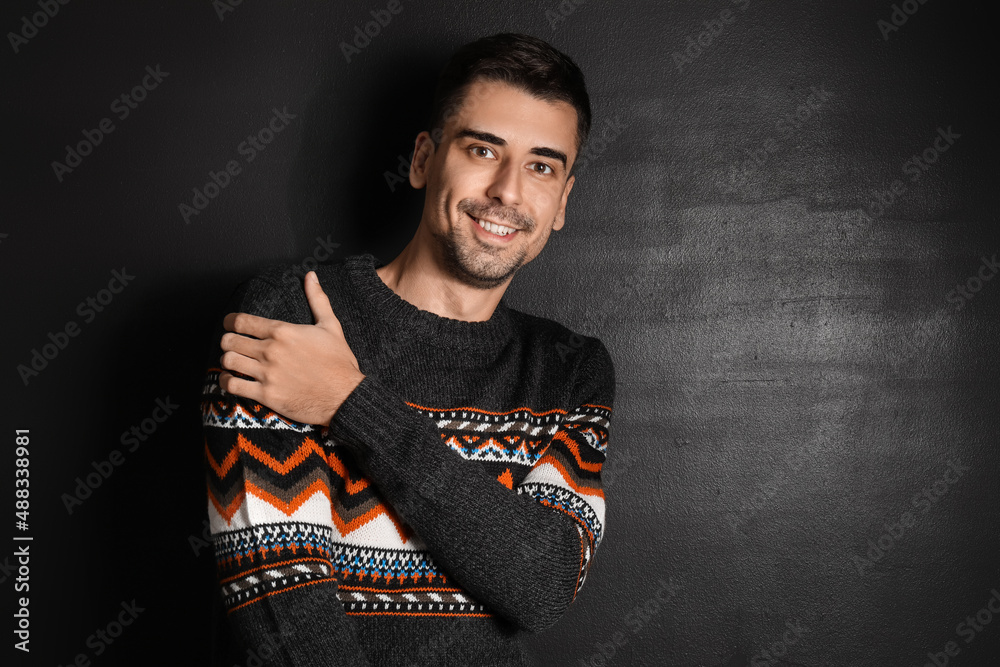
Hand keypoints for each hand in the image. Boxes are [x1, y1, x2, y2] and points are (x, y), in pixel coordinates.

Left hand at [218, 271, 364, 426]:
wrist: (345, 396)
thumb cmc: (339, 362)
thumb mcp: (331, 326)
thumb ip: (317, 299)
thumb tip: (311, 276)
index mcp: (283, 331)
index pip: (241, 321)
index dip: (229, 321)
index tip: (228, 324)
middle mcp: (271, 351)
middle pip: (230, 340)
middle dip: (227, 341)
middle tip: (231, 344)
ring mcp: (267, 373)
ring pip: (229, 361)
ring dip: (227, 360)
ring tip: (233, 361)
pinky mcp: (266, 394)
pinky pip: (233, 385)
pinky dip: (226, 381)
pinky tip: (231, 379)